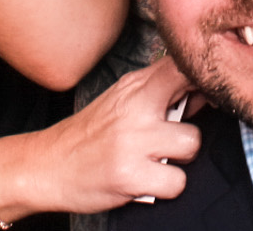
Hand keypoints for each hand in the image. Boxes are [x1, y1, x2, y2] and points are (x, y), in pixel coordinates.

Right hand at [20, 57, 200, 211]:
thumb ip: (159, 93)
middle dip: (195, 116)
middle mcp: (134, 107)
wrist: (48, 164)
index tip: (205, 94)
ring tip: (157, 160)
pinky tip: (148, 180)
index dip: (203, 78)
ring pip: (192, 143)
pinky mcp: (130, 175)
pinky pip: (177, 182)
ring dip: (180, 158)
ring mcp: (133, 140)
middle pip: (195, 94)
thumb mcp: (122, 102)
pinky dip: (166, 186)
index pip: (182, 64)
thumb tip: (202, 91)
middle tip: (174, 134)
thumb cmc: (90, 135)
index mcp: (134, 86)